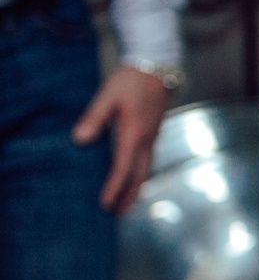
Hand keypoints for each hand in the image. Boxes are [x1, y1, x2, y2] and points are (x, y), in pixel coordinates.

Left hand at [72, 67, 168, 213]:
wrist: (157, 66)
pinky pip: (149, 159)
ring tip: (129, 202)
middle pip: (140, 175)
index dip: (114, 187)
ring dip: (137, 187)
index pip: (122, 167)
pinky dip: (141, 173)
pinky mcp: (154, 131)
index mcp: (134, 133)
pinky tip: (135, 176)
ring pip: (146, 168)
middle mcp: (146, 139)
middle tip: (120, 214)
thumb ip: (94, 119)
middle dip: (130, 195)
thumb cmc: (131, 80)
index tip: (106, 204)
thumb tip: (80, 140)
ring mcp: (153, 136)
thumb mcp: (107, 96)